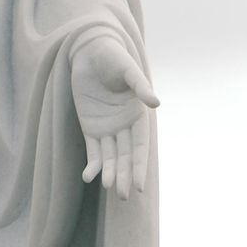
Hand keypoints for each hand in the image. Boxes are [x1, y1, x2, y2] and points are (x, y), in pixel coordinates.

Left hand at [70, 37, 157, 199]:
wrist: (89, 51)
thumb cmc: (113, 57)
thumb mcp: (127, 70)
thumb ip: (140, 86)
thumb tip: (156, 102)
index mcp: (137, 114)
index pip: (140, 146)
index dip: (140, 166)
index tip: (140, 186)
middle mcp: (124, 125)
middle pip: (126, 156)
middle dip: (126, 175)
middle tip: (124, 195)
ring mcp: (107, 128)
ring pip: (110, 156)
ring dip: (110, 172)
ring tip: (109, 188)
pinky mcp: (90, 127)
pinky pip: (93, 150)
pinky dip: (93, 164)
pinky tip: (90, 177)